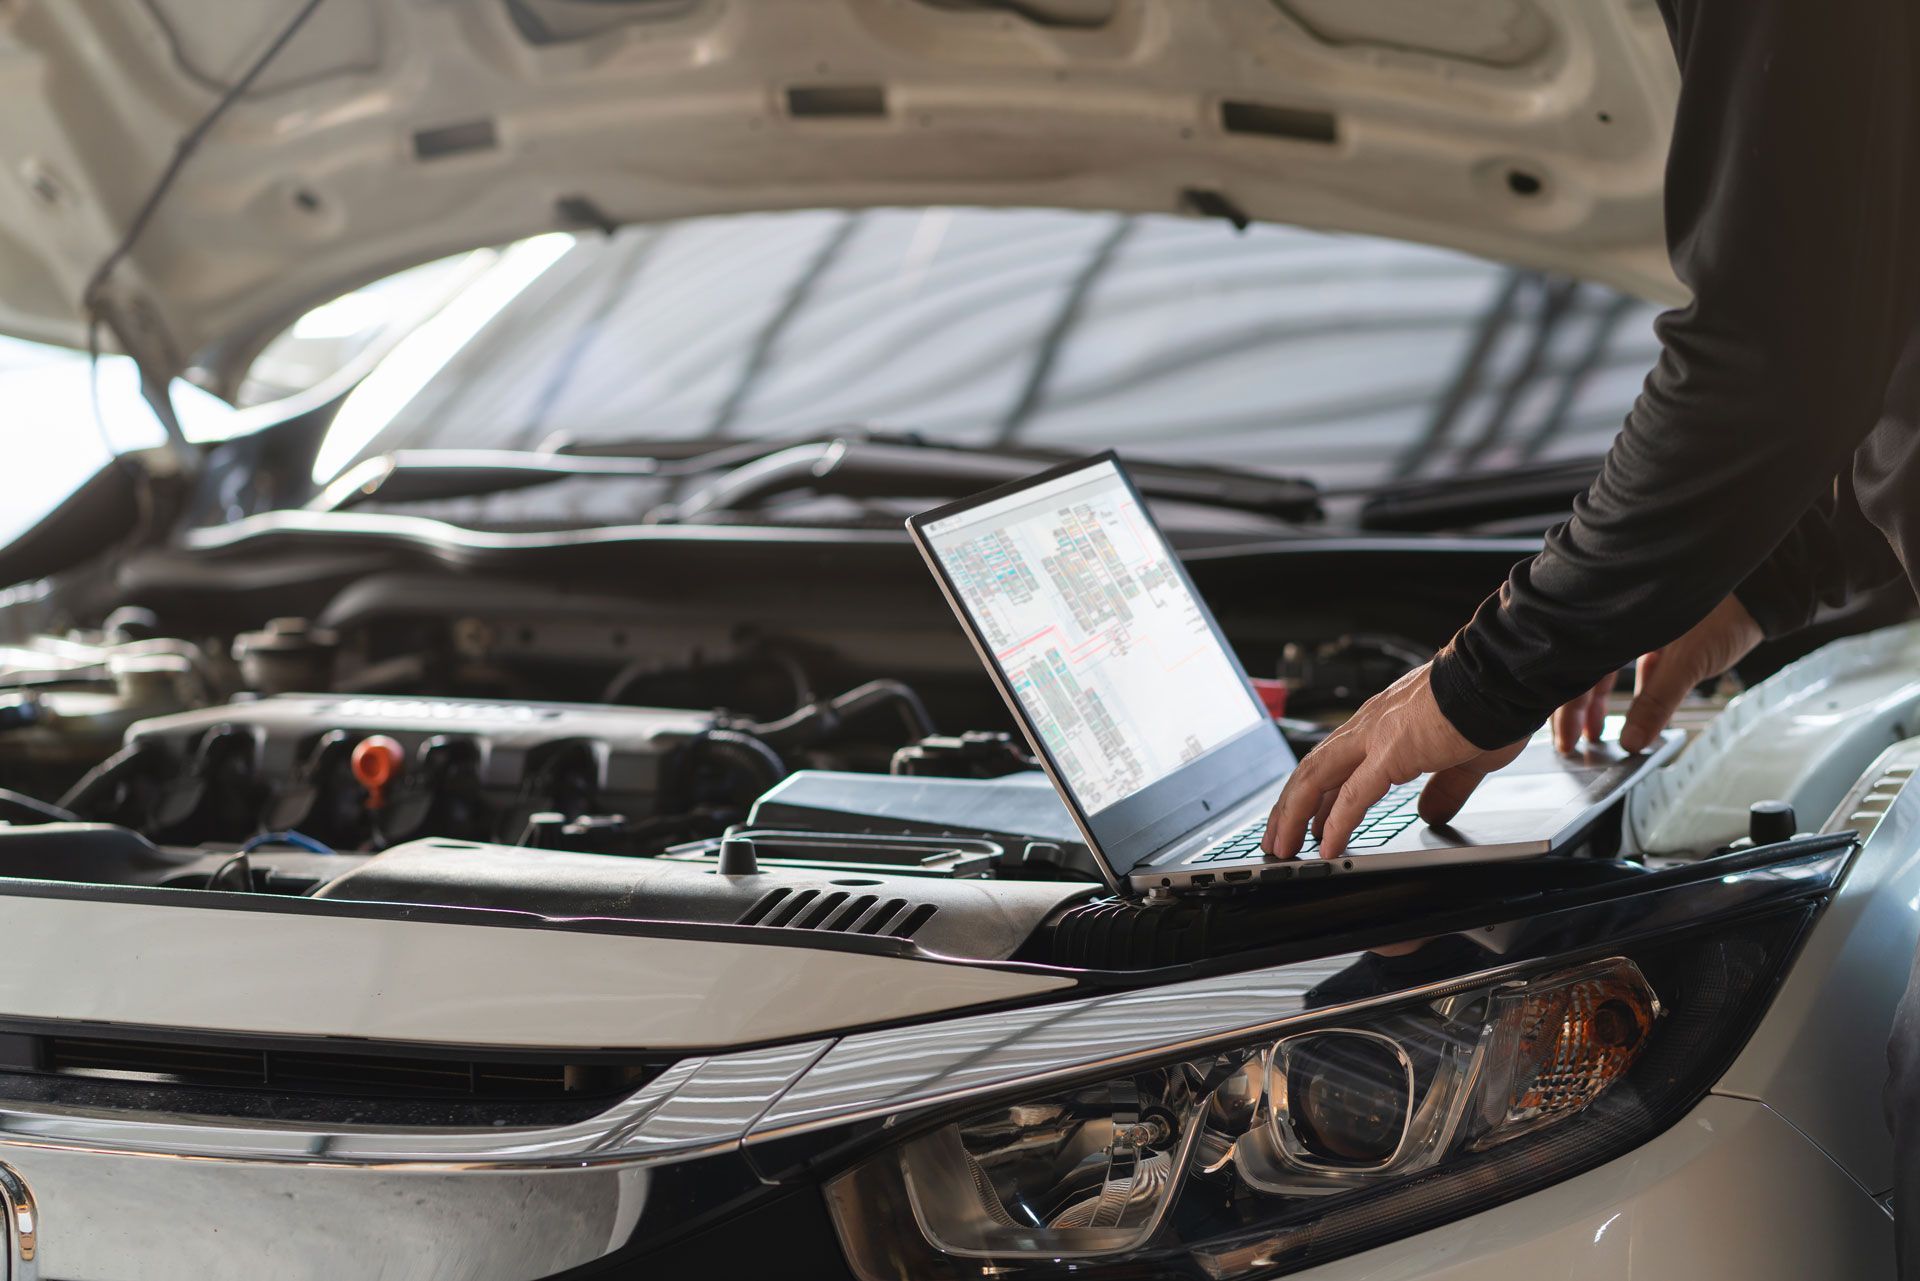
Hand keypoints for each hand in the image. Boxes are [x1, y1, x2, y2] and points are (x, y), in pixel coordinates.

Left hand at [1260, 664, 1525, 860]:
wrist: (1503, 679)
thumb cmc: (1488, 706)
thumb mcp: (1460, 757)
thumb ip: (1443, 788)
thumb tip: (1431, 812)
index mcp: (1381, 722)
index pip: (1332, 762)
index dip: (1313, 794)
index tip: (1302, 820)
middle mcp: (1368, 726)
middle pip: (1312, 771)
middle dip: (1289, 809)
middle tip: (1277, 840)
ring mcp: (1375, 736)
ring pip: (1317, 780)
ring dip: (1295, 817)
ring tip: (1283, 848)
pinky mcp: (1392, 752)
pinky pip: (1353, 795)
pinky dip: (1335, 823)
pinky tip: (1326, 847)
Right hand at [1550, 594, 1761, 753]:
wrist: (1761, 596)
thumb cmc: (1726, 613)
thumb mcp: (1688, 662)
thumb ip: (1657, 702)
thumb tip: (1632, 740)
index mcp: (1616, 621)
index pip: (1576, 667)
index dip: (1566, 705)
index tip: (1564, 736)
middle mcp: (1619, 624)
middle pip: (1583, 671)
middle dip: (1575, 709)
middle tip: (1570, 743)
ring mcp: (1635, 632)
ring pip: (1604, 672)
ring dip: (1597, 704)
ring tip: (1592, 734)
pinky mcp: (1654, 640)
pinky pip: (1628, 670)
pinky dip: (1625, 694)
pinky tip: (1626, 714)